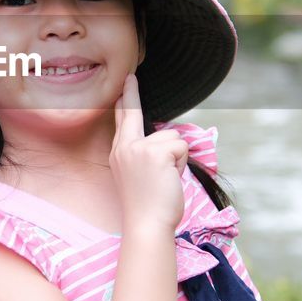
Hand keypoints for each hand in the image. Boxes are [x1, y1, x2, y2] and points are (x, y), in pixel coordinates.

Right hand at [110, 73, 187, 236]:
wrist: (147, 224)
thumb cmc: (147, 206)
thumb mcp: (139, 175)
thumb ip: (145, 154)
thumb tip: (166, 140)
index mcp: (119, 153)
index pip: (122, 121)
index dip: (124, 100)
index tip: (124, 84)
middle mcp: (125, 147)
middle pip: (132, 112)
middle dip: (131, 93)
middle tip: (131, 76)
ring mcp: (139, 148)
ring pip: (172, 137)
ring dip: (177, 157)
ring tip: (166, 178)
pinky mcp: (156, 152)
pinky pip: (181, 146)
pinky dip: (182, 163)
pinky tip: (171, 178)